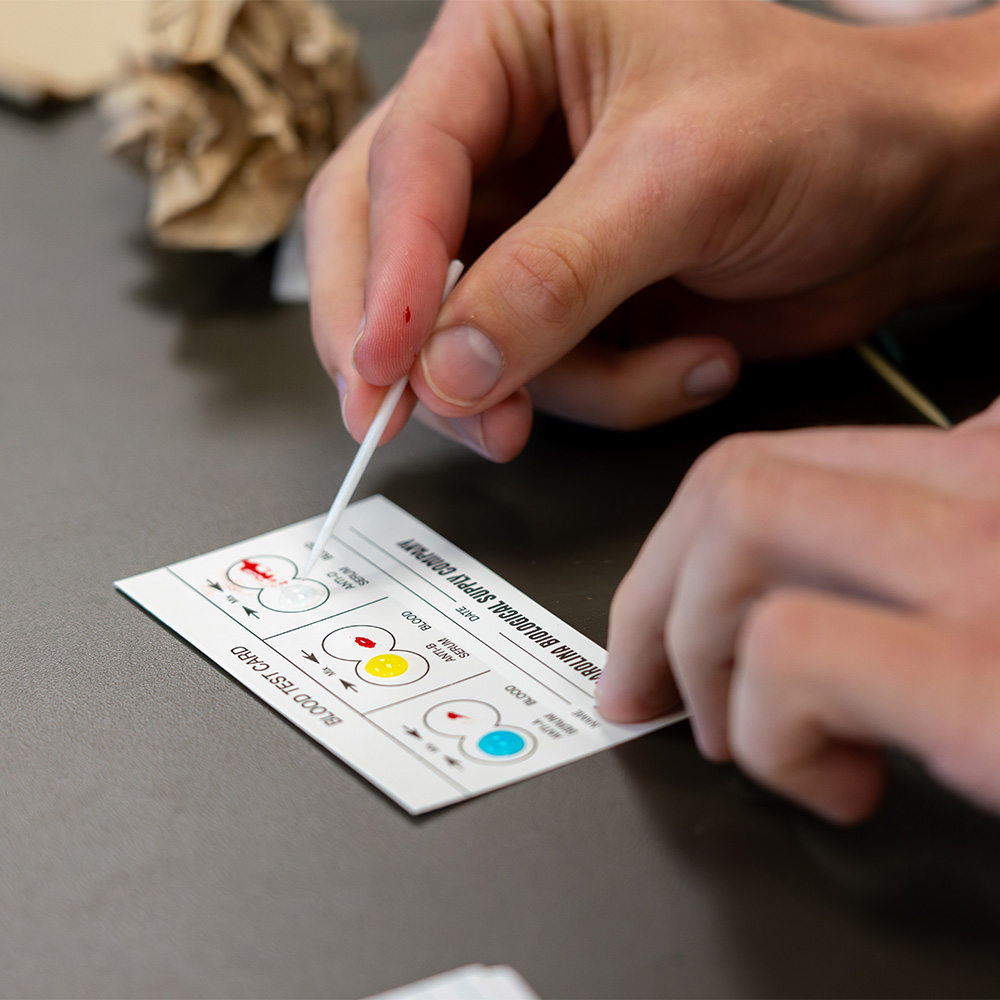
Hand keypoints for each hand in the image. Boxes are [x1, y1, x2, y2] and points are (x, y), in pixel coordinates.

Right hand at [306, 0, 999, 457]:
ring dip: (554, 381)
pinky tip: (694, 358)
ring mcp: (530, 227)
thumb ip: (551, 278)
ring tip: (663, 365)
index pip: (407, 158)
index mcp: (509, 42)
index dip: (387, 271)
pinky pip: (538, 374)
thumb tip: (445, 369)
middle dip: (407, 345)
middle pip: (386, 245)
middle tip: (404, 416)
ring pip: (462, 333)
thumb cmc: (824, 127)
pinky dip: (614, 390)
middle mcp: (503, 133)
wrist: (910, 204)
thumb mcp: (677, 182)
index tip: (385, 363)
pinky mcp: (565, 301)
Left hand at [598, 399, 999, 822]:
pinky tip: (838, 784)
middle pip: (733, 482)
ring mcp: (989, 557)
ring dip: (700, 655)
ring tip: (746, 740)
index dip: (682, 551)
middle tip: (651, 692)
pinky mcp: (985, 669)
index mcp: (983, 466)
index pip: (777, 462)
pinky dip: (773, 737)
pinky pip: (791, 652)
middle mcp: (988, 480)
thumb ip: (907, 563)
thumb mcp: (992, 590)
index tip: (658, 626)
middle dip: (652, 601)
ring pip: (741, 529)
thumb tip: (793, 600)